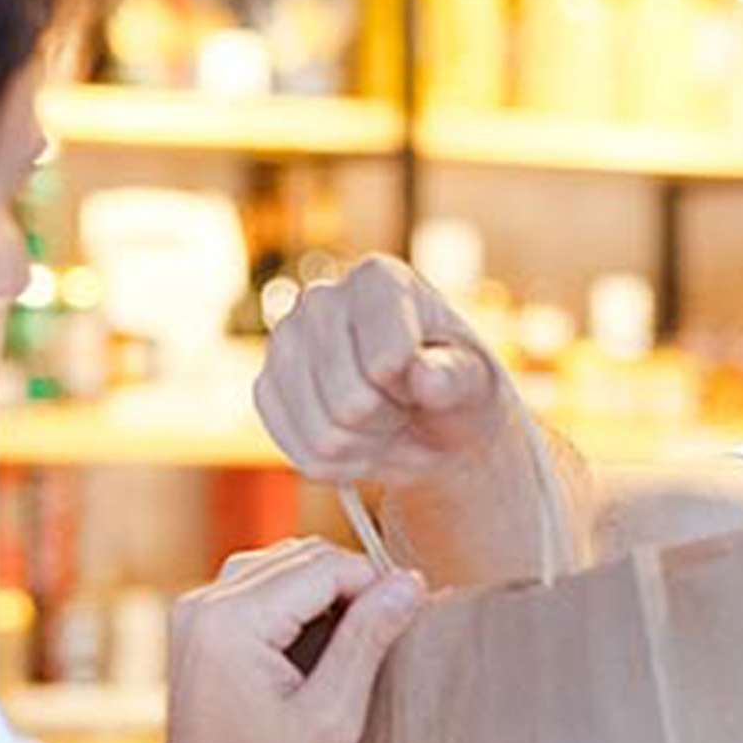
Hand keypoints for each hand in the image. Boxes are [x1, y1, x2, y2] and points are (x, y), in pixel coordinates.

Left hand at [109, 541, 424, 742]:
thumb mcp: (332, 717)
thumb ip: (368, 639)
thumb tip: (409, 583)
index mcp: (233, 622)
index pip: (325, 565)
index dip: (377, 584)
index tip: (411, 616)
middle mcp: (206, 604)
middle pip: (302, 555)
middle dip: (352, 584)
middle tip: (389, 633)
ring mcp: (195, 612)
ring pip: (282, 565)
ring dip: (326, 591)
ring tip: (356, 643)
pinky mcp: (198, 627)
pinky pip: (260, 587)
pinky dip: (297, 603)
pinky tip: (319, 646)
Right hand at [256, 256, 512, 485]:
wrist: (428, 416)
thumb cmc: (456, 386)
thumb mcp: (476, 381)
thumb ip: (456, 377)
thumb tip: (423, 376)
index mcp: (378, 279)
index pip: (385, 360)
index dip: (413, 390)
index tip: (425, 377)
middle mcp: (321, 300)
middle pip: (349, 403)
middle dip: (388, 422)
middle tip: (406, 407)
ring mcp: (285, 343)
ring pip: (324, 437)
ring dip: (366, 447)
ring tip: (385, 422)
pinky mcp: (267, 389)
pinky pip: (302, 454)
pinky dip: (340, 464)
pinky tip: (357, 437)